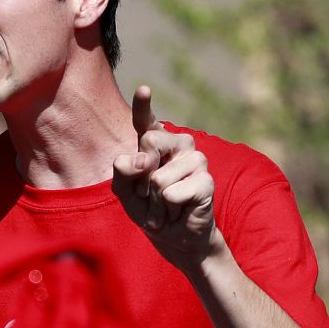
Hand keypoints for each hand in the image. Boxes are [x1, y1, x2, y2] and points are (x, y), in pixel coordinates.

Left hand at [112, 86, 217, 269]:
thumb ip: (122, 174)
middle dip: (142, 176)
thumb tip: (136, 160)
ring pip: (158, 176)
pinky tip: (178, 209)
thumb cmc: (149, 210)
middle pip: (150, 142)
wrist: (175, 238)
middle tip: (151, 193)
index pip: (147, 121)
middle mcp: (178, 144)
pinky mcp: (206, 180)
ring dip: (155, 200)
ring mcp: (196, 160)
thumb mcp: (125, 193)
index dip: (144, 106)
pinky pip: (172, 193)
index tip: (144, 90)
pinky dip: (168, 208)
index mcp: (156, 142)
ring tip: (166, 204)